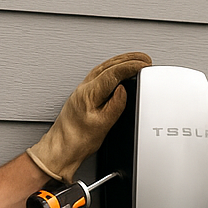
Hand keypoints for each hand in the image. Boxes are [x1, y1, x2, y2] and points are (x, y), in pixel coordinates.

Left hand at [26, 52, 151, 181]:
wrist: (62, 149)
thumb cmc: (77, 141)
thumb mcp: (102, 125)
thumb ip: (115, 105)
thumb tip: (123, 91)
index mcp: (89, 93)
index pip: (113, 72)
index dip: (131, 66)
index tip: (144, 64)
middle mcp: (84, 88)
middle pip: (108, 65)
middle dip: (129, 59)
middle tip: (144, 59)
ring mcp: (83, 90)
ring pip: (104, 68)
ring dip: (121, 61)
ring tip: (135, 60)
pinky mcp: (84, 95)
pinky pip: (100, 74)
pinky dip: (113, 69)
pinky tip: (118, 72)